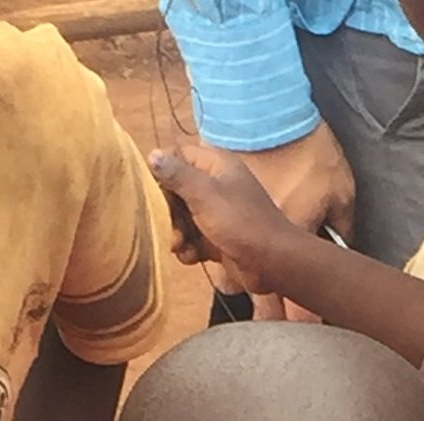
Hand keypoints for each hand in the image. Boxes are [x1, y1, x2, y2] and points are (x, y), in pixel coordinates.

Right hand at [163, 124, 354, 317]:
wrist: (273, 264)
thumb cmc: (240, 222)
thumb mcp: (204, 193)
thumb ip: (177, 174)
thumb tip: (152, 154)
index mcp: (216, 165)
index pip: (179, 156)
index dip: (163, 170)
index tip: (151, 189)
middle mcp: (217, 185)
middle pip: (177, 190)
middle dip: (168, 210)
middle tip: (167, 225)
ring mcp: (218, 214)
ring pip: (184, 218)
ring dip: (177, 233)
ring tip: (180, 246)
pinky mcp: (219, 239)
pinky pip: (195, 239)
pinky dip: (191, 249)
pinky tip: (192, 258)